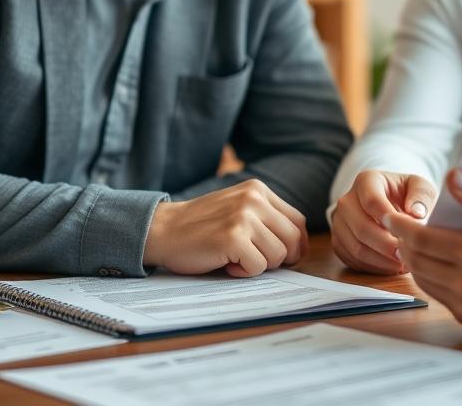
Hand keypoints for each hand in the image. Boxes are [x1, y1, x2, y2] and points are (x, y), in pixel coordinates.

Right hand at [143, 179, 307, 277]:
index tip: (282, 258)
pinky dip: (245, 272)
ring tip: (236, 258)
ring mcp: (244, 216)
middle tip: (256, 261)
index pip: (298, 221)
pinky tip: (227, 263)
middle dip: (281, 259)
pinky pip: (259, 266)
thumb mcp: (237, 209)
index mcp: (258, 189)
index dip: (296, 245)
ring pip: (278, 255)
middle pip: (294, 240)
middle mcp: (254, 198)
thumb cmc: (201, 227)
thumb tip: (299, 247)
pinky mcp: (233, 237)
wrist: (162, 230)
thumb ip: (265, 219)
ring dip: (259, 266)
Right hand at [331, 170, 436, 273]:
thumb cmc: (407, 195)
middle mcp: (347, 200)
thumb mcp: (420, 187)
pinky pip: (353, 260)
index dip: (389, 220)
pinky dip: (374, 268)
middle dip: (387, 246)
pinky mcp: (338, 241)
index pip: (372, 201)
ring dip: (382, 261)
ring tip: (403, 264)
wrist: (390, 203)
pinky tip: (392, 267)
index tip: (407, 234)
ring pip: (356, 248)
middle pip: (361, 228)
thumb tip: (417, 214)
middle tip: (408, 256)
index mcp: (366, 180)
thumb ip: (422, 196)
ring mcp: (339, 222)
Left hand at [385, 169, 461, 330]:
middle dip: (401, 239)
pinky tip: (431, 260)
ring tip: (411, 239)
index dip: (399, 224)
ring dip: (412, 258)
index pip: (421, 238)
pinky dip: (427, 275)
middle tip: (396, 223)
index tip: (388, 212)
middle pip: (415, 259)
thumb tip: (454, 177)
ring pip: (421, 278)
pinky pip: (435, 293)